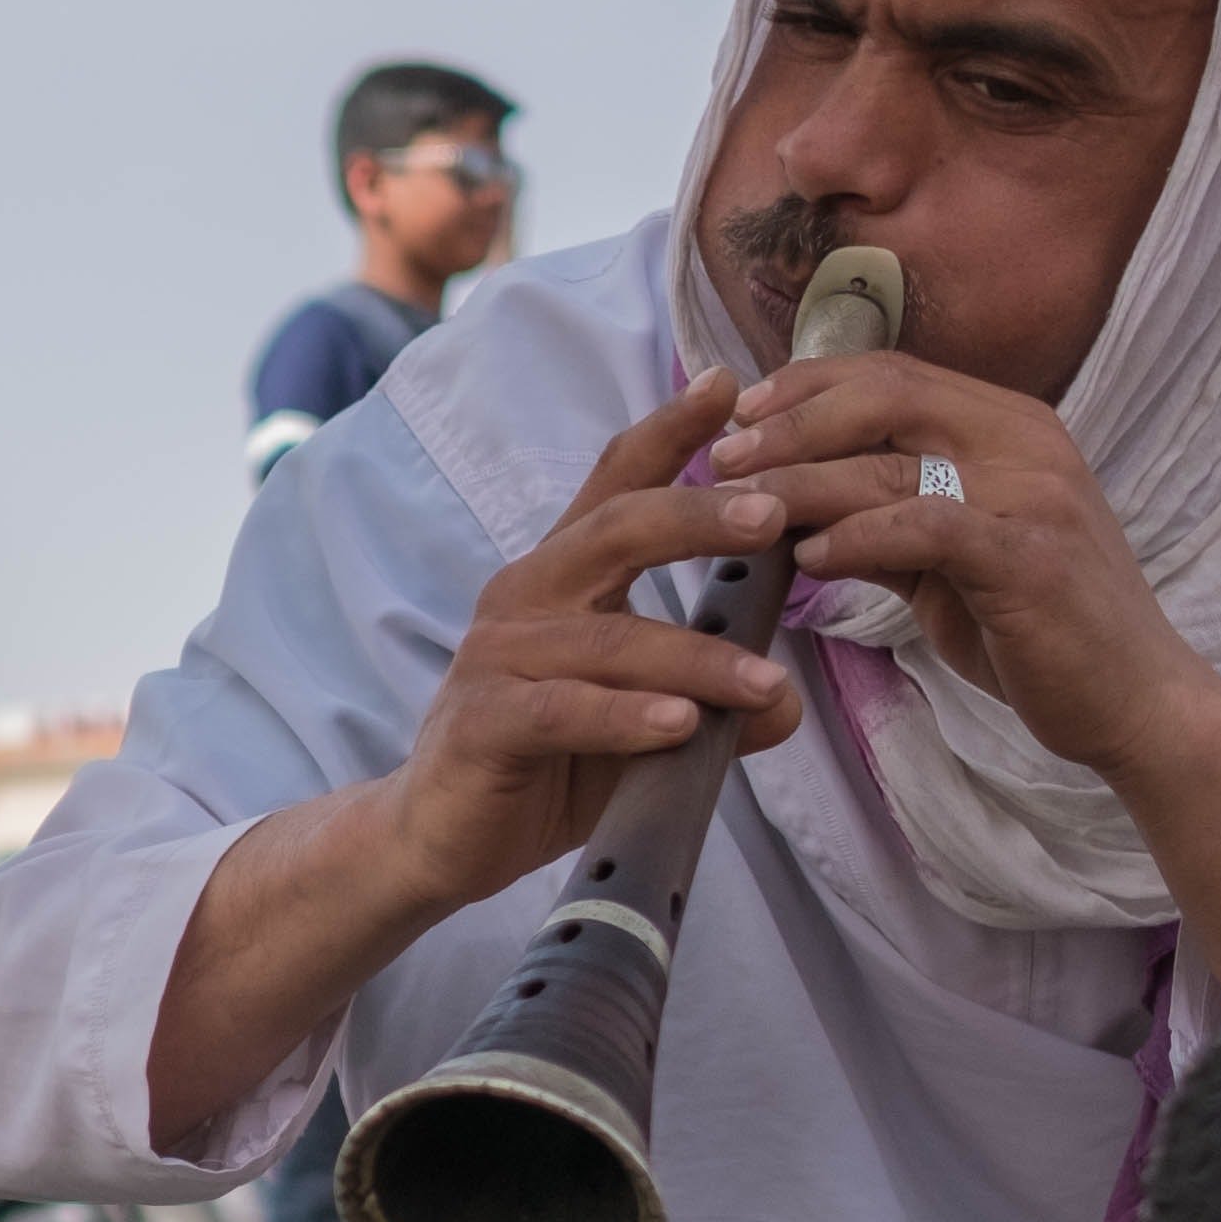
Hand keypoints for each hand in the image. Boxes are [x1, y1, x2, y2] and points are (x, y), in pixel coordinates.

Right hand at [361, 373, 808, 911]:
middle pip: (616, 529)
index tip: (729, 384)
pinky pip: (564, 710)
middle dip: (699, 515)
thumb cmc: (544, 764)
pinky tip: (680, 726)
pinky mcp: (484, 722)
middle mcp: (526, 595)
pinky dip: (627, 717)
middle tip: (773, 514)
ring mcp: (498, 656)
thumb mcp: (639, 721)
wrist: (439, 836)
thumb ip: (707, 699)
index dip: (670, 430)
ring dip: (695, 659)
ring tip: (765, 684)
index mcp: (563, 575)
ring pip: (609, 639)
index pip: (616, 483)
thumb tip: (780, 701)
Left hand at [699, 353, 1209, 780]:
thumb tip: (793, 506)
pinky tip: (806, 560)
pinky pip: (924, 527)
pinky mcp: (1029, 557)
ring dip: (800, 482)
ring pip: (891, 463)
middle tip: (720, 457)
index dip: (807, 386)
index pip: (892, 373)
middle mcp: (1024, 441)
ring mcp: (1033, 494)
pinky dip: (857, 536)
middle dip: (790, 422)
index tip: (738, 415)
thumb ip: (886, 519)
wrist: (1133, 699)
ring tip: (736, 508)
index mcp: (1008, 425)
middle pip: (885, 395)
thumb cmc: (1037, 629)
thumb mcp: (950, 561)